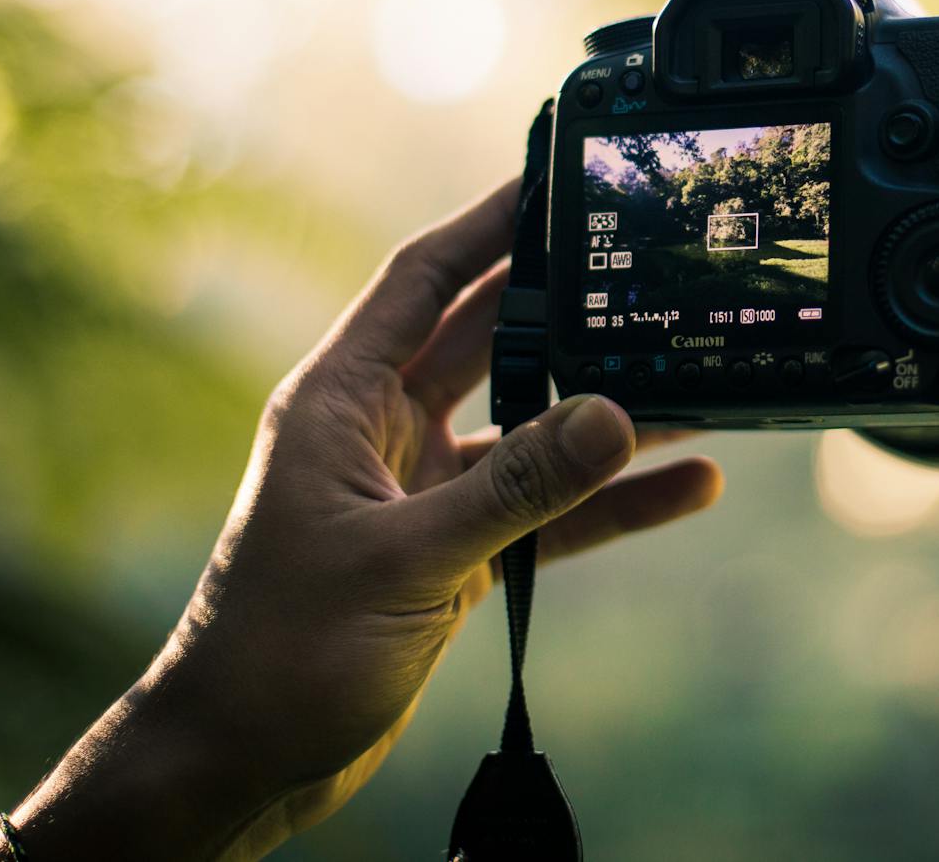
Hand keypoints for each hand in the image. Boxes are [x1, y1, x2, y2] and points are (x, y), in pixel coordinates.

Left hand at [0, 183, 721, 861]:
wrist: (242, 759)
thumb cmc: (279, 652)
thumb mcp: (406, 560)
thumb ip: (516, 490)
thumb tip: (614, 417)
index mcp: (341, 401)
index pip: (421, 281)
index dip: (486, 224)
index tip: (552, 178)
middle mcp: (383, 432)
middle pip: (491, 342)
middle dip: (566, 308)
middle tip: (645, 266)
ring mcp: (422, 492)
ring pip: (531, 430)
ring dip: (605, 413)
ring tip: (695, 382)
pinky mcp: (454, 553)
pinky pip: (547, 511)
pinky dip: (609, 502)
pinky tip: (683, 487)